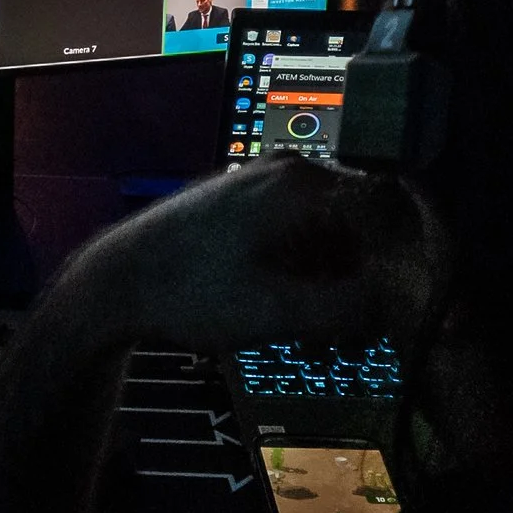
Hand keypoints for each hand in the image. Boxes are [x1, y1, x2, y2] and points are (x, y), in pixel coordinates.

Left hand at [62, 152, 437, 356]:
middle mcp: (288, 171)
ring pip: (326, 237)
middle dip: (359, 286)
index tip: (394, 315)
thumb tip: (398, 306)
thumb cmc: (188, 291)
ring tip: (318, 341)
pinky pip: (297, 236)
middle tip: (348, 341)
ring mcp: (262, 185)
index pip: (386, 217)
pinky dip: (303, 275)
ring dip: (330, 288)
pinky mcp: (243, 206)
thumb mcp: (278, 311)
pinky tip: (292, 318)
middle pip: (356, 228)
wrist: (114, 281)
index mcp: (303, 183)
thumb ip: (349, 309)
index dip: (398, 270)